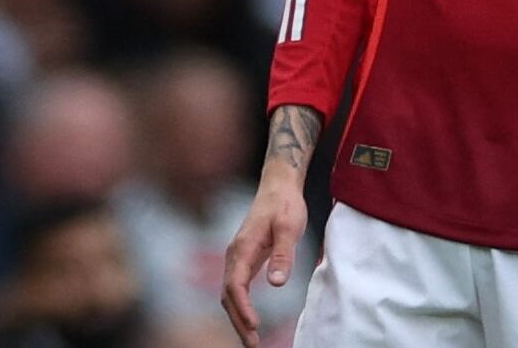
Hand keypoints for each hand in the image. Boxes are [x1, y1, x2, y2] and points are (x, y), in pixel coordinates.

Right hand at [222, 171, 306, 347]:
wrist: (278, 186)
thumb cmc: (285, 205)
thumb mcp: (289, 227)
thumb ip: (282, 255)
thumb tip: (276, 284)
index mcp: (243, 248)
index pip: (235, 284)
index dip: (243, 307)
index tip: (254, 325)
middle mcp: (234, 254)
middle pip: (228, 295)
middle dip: (238, 321)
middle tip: (253, 344)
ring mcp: (237, 257)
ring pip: (229, 293)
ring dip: (237, 317)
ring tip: (252, 339)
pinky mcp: (244, 259)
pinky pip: (236, 288)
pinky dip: (240, 306)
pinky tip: (250, 319)